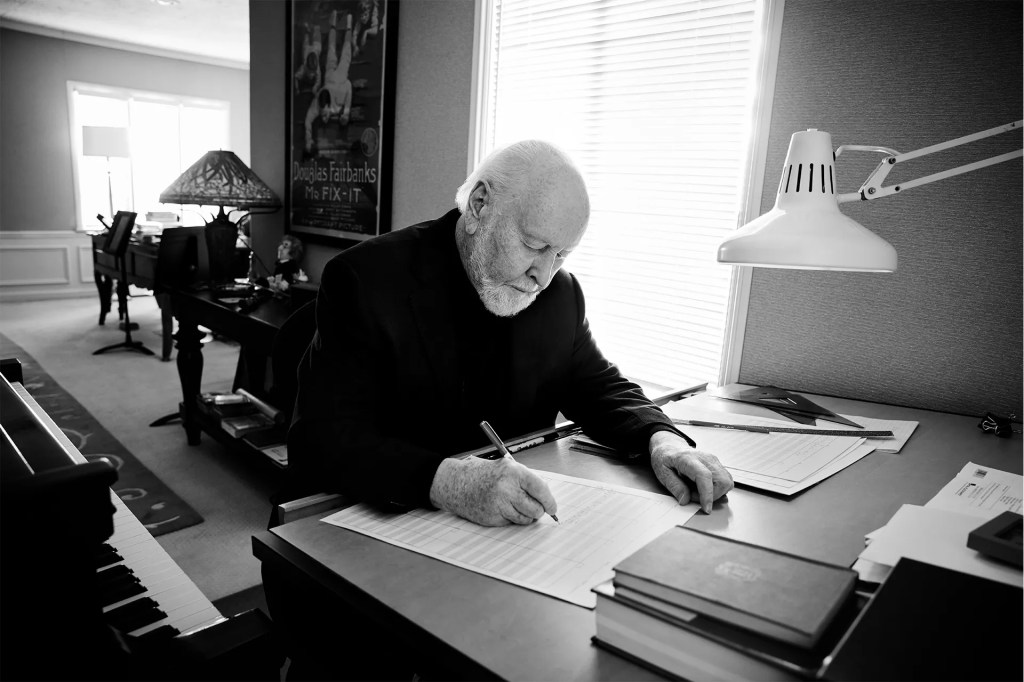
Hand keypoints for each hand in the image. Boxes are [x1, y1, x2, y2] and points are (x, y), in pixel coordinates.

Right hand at [429, 456, 557, 525]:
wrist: (456, 483)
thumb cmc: (482, 474)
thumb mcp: (506, 468)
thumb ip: (526, 481)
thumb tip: (546, 498)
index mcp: (513, 472)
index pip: (541, 489)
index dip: (550, 501)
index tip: (553, 508)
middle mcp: (507, 488)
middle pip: (536, 509)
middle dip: (538, 510)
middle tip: (534, 507)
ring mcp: (499, 504)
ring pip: (525, 519)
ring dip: (525, 515)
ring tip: (514, 504)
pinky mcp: (492, 517)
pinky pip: (511, 522)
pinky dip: (510, 518)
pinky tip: (500, 507)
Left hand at [649, 431, 732, 512]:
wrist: (670, 447)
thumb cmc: (665, 458)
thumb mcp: (662, 473)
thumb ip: (674, 487)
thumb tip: (685, 500)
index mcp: (688, 459)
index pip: (704, 476)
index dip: (708, 494)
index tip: (706, 508)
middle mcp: (705, 458)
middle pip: (721, 481)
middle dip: (712, 496)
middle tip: (693, 496)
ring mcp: (713, 460)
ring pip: (727, 482)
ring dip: (715, 493)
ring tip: (698, 491)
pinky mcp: (717, 464)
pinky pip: (725, 480)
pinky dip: (717, 488)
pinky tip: (704, 487)